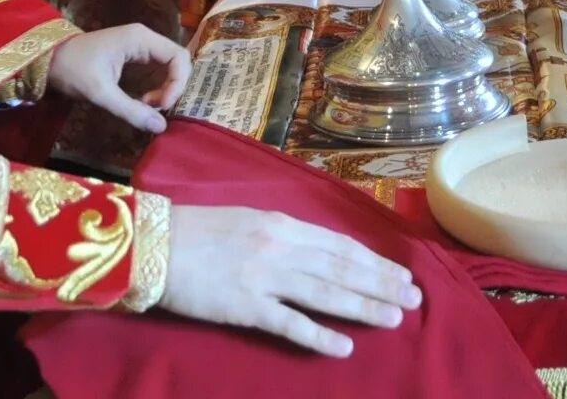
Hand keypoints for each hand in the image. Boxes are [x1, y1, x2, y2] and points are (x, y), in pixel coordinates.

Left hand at [44, 25, 190, 132]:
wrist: (47, 60)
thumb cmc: (72, 69)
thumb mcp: (100, 92)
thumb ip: (130, 110)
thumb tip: (161, 127)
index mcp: (140, 39)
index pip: (179, 56)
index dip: (178, 83)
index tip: (163, 106)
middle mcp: (144, 39)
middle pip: (177, 62)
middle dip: (172, 88)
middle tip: (156, 109)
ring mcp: (139, 47)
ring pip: (168, 69)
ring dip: (164, 90)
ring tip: (147, 107)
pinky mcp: (134, 57)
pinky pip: (156, 72)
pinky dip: (156, 89)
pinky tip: (142, 103)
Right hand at [159, 205, 421, 356]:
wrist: (153, 244)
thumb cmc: (198, 229)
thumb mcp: (248, 218)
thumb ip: (283, 233)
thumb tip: (318, 248)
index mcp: (282, 224)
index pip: (340, 245)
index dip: (374, 261)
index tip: (401, 273)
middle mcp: (281, 247)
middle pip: (342, 269)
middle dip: (381, 284)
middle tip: (413, 298)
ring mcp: (265, 278)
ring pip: (326, 293)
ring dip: (363, 307)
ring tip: (393, 318)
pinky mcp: (246, 307)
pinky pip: (290, 323)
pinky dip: (319, 336)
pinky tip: (343, 347)